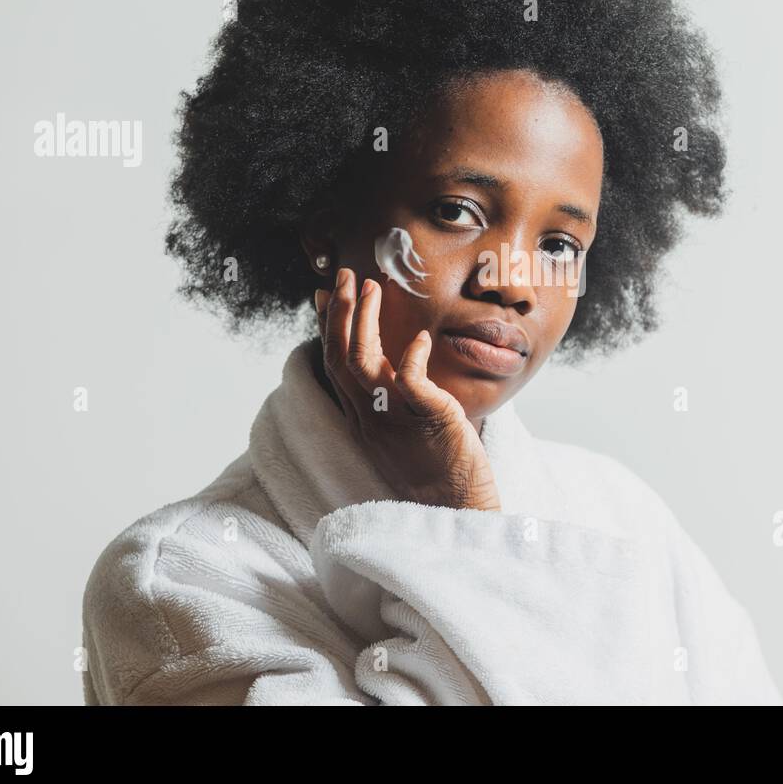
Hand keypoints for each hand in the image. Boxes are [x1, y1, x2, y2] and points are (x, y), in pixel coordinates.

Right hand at [314, 267, 501, 511]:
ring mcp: (394, 420)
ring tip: (371, 288)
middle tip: (344, 276)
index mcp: (363, 418)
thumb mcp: (405, 427)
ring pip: (362, 363)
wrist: (458, 508)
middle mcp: (370, 418)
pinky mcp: (427, 420)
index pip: (334, 365)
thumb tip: (393, 358)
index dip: (327, 327)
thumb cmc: (439, 466)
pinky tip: (419, 338)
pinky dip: (412, 356)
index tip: (324, 294)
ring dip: (364, 322)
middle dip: (338, 312)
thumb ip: (394, 394)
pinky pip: (411, 382)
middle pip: (340, 358)